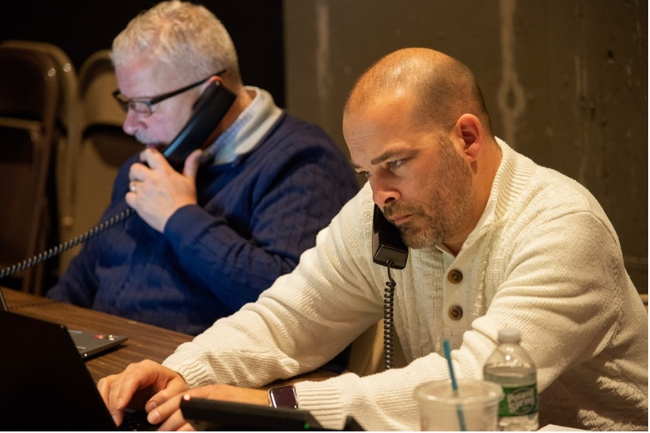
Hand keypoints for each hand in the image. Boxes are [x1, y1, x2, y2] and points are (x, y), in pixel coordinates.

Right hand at [97, 359, 188, 426]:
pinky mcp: (119, 386)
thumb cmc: (172, 385)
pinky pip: (105, 389)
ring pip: (108, 384)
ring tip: (111, 417)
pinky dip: (103, 400)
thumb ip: (166, 396)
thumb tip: (151, 405)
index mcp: (148, 368)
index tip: (121, 406)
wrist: (170, 384)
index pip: (132, 377)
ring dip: (106, 401)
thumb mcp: (177, 390)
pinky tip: (107, 412)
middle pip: (117, 383)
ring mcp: (124, 377)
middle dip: (114, 402)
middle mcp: (133, 370)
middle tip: (117, 419)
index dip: (125, 391)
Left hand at [126, 148, 201, 231]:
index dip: (146, 154)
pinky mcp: (138, 203)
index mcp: (163, 171)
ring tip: (145, 191)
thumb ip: (191, 165)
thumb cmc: (186, 201)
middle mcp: (151, 179)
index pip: (150, 154)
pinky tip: (141, 201)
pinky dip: (133, 198)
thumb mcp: (190, 181)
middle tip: (142, 176)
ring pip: (132, 183)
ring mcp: (143, 191)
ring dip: (137, 186)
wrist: (181, 219)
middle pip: (134, 168)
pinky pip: (129, 196)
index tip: (147, 158)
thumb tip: (197, 152)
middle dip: (137, 171)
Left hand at [150, 384, 269, 430]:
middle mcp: (212, 394)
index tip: (151, 415)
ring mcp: (219, 401)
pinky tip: (188, 430)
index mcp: (209, 392)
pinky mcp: (226, 409)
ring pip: (192, 411)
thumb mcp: (220, 404)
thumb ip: (203, 408)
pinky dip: (194, 425)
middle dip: (167, 416)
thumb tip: (183, 419)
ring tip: (167, 430)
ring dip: (178, 423)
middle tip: (155, 426)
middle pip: (183, 404)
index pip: (181, 397)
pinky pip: (206, 418)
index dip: (165, 405)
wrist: (267, 404)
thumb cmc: (244, 407)